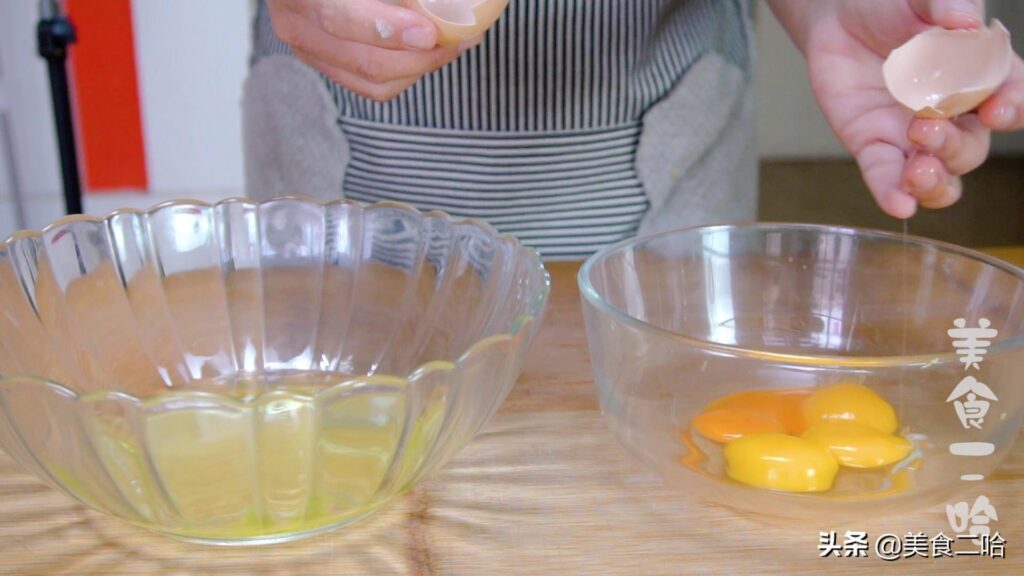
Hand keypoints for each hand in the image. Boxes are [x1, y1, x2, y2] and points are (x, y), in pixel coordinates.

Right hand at [267, 0, 475, 100]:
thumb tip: (450, 1)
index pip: (338, 18)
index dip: (385, 29)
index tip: (428, 31)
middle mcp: (296, 23)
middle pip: (365, 61)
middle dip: (421, 57)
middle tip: (459, 39)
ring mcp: (309, 49)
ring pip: (373, 80)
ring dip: (421, 67)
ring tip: (454, 44)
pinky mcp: (325, 64)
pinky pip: (372, 86)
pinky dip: (407, 73)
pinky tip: (431, 52)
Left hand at [789, 0, 1023, 216]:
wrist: (838, 19)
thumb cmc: (892, 7)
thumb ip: (946, 5)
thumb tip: (966, 20)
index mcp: (980, 77)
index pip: (1012, 100)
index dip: (1013, 109)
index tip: (998, 110)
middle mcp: (954, 115)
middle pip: (971, 147)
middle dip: (955, 145)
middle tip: (925, 125)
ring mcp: (913, 136)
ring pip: (940, 175)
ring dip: (935, 181)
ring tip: (917, 171)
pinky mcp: (875, 146)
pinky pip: (887, 178)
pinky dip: (893, 194)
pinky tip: (898, 206)